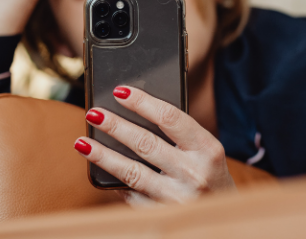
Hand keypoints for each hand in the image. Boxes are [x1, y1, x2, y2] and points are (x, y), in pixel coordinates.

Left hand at [75, 86, 235, 204]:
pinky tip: (100, 169)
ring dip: (103, 155)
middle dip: (115, 126)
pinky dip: (115, 180)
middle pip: (146, 143)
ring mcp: (176, 197)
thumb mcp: (206, 151)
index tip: (120, 91)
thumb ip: (180, 134)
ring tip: (83, 142)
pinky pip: (132, 194)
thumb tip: (135, 113)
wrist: (222, 214)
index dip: (142, 102)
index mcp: (208, 150)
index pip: (170, 118)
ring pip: (132, 172)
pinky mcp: (161, 213)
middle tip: (94, 113)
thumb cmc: (209, 174)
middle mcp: (194, 174)